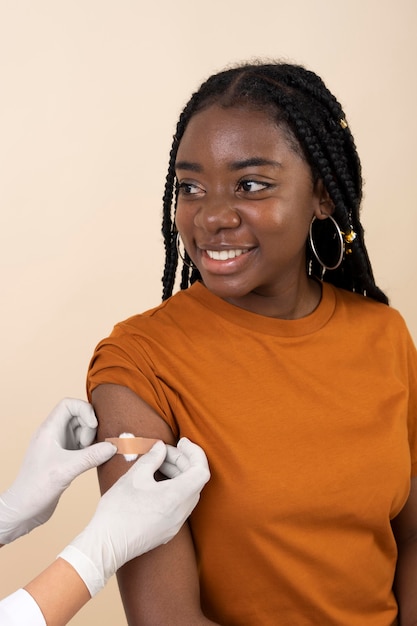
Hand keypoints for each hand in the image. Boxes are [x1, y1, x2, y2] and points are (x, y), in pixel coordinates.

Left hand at [0, 398, 115, 543]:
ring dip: (92, 440)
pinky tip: (93, 461)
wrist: (23, 510)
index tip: (94, 426)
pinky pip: (82, 446)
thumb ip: (91, 456)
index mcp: (49, 430)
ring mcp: (59, 447)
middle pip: (78, 416)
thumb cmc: (35, 488)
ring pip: (82, 432)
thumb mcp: (66, 470)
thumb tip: (113, 447)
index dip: (85, 410)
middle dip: (90, 427)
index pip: (68, 404)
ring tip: (92, 455)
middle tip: (90, 445)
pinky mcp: (64, 459)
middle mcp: (54, 435)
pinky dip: (91, 451)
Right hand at [58, 437, 209, 595]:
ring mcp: (176, 524)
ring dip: (178, 475)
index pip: (201, 471)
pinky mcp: (168, 531)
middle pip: (195, 480)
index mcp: (176, 497)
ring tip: (158, 464)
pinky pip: (180, 505)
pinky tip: (156, 482)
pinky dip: (174, 489)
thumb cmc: (118, 511)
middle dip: (182, 461)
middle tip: (164, 451)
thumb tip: (161, 447)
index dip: (195, 453)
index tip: (182, 442)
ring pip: (188, 493)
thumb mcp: (134, 476)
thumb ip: (152, 458)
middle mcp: (181, 513)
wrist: (106, 545)